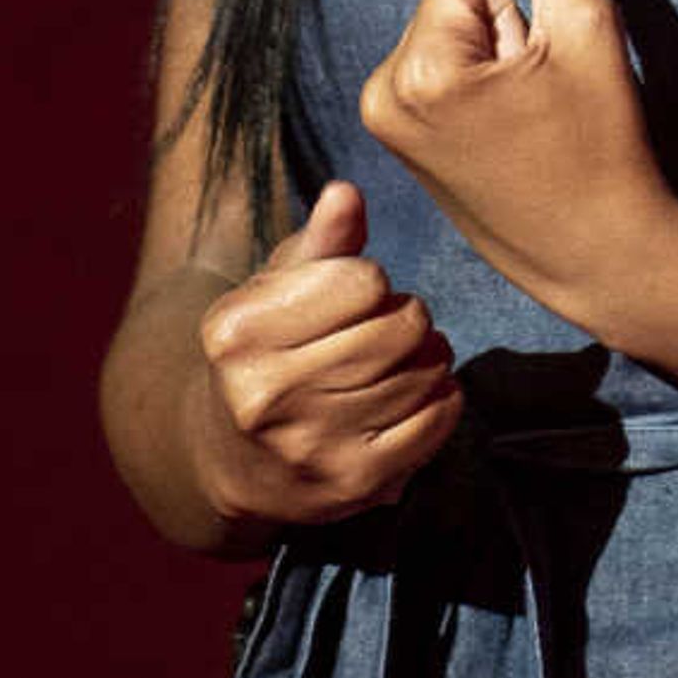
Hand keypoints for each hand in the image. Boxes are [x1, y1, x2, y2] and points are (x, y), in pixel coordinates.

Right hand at [186, 180, 460, 525]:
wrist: (233, 459)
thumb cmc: (266, 352)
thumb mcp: (274, 290)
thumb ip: (318, 243)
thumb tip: (346, 193)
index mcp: (239, 334)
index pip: (363, 281)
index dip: (371, 282)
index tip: (353, 298)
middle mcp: (265, 396)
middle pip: (400, 328)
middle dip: (409, 318)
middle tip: (393, 327)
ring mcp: (310, 447)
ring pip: (424, 373)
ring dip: (431, 356)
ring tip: (405, 358)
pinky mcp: (354, 484)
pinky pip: (436, 421)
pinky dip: (443, 399)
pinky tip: (419, 394)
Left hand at [359, 0, 677, 327]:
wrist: (599, 254)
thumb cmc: (604, 140)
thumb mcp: (586, 21)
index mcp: (419, 70)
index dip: (518, 8)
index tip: (540, 75)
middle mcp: (381, 95)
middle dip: (500, 32)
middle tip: (535, 103)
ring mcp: (381, 123)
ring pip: (446, 29)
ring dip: (490, 60)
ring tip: (523, 121)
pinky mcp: (393, 139)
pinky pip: (436, 65)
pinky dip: (473, 87)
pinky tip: (503, 136)